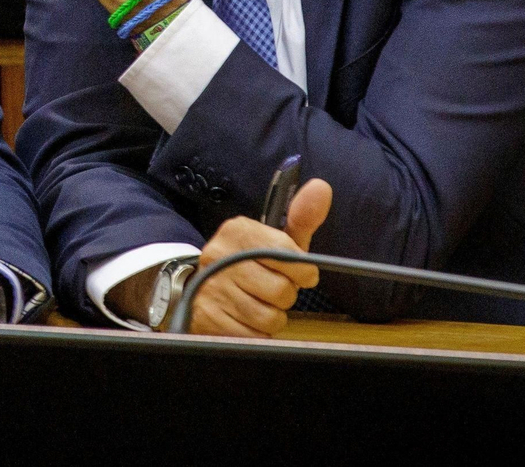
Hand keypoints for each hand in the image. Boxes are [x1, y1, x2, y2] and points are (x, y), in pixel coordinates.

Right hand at [189, 178, 332, 337]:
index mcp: (238, 231)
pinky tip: (246, 318)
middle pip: (282, 290)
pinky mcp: (208, 319)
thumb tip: (322, 187)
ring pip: (270, 318)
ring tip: (258, 302)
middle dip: (285, 294)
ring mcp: (212, 288)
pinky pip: (254, 337)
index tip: (299, 272)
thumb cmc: (250, 263)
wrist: (201, 286)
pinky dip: (257, 333)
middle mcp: (220, 256)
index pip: (287, 254)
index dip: (301, 269)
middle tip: (272, 288)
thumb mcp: (274, 239)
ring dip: (272, 315)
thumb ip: (301, 217)